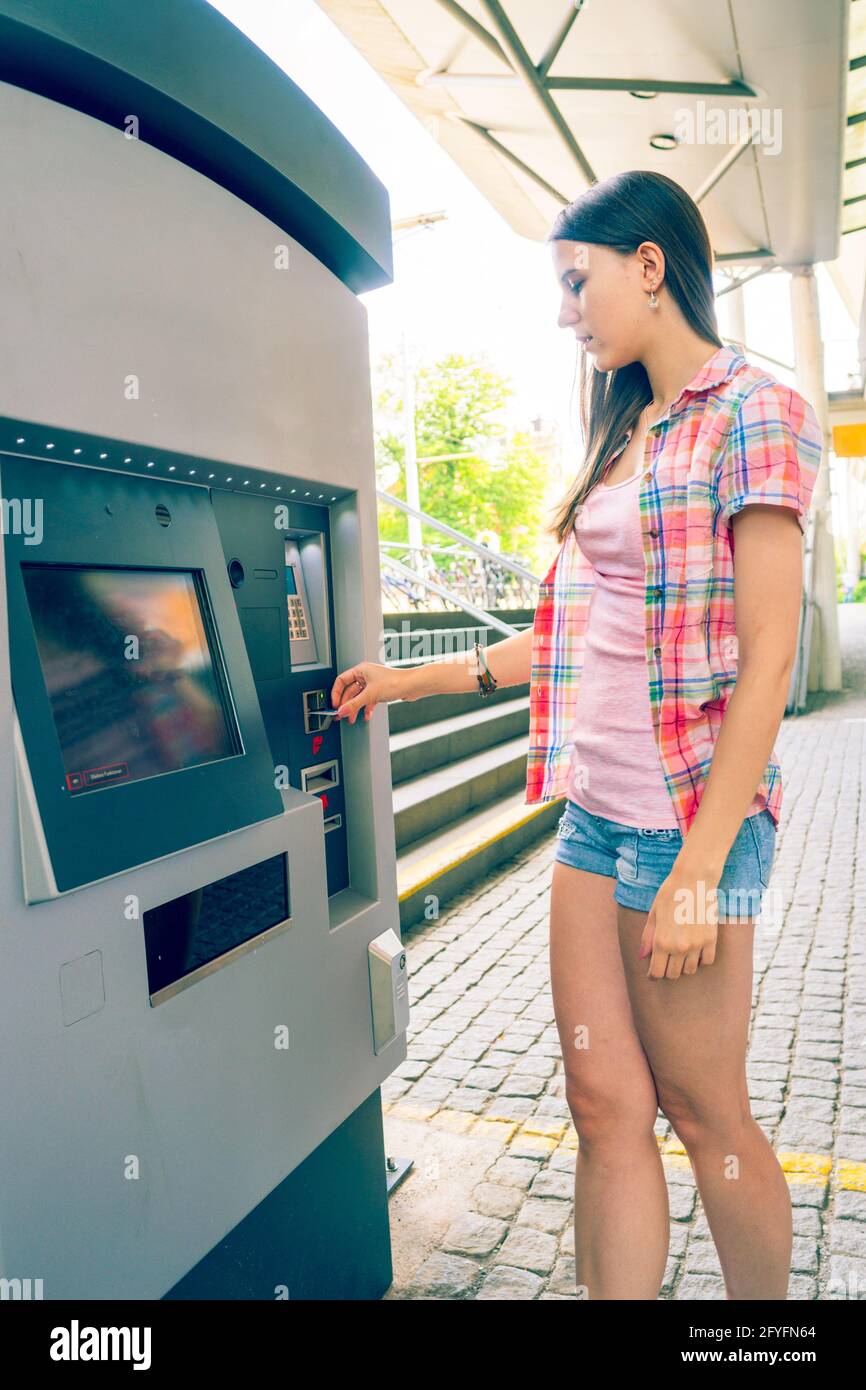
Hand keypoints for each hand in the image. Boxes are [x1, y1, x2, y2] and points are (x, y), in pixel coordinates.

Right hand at [330, 660, 406, 723]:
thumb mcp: (370, 695)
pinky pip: (369, 700)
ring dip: (356, 708)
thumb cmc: (395, 682)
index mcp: (361, 670)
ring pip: (359, 697)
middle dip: (346, 704)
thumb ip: (354, 704)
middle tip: (342, 714)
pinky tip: (367, 715)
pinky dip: (367, 708)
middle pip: (350, 691)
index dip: (336, 693)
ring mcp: (373, 683)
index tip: (335, 704)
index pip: (341, 680)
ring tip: (352, 718)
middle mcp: (366, 675)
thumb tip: (342, 711)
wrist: (413, 686)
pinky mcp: (380, 691)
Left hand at [638, 860, 720, 979]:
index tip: (653, 973)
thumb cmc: (670, 894)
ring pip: (690, 970)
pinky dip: (701, 960)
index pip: (657, 972)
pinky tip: (695, 951)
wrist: (694, 881)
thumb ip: (648, 938)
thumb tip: (642, 957)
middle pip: (673, 974)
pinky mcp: (711, 939)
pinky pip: (707, 961)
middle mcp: (679, 947)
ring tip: (681, 954)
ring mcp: (697, 945)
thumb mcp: (653, 914)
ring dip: (684, 966)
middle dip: (667, 970)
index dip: (653, 975)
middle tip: (666, 960)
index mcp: (662, 942)